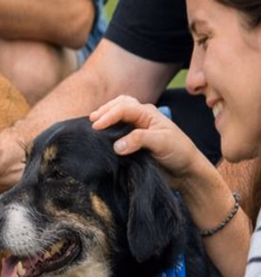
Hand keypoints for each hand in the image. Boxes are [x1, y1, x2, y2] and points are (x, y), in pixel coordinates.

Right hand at [90, 96, 209, 189]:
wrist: (185, 171)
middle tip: (92, 122)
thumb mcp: (162, 143)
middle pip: (119, 104)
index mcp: (148, 113)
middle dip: (105, 111)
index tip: (96, 127)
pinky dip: (108, 129)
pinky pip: (117, 130)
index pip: (124, 108)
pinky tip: (101, 136)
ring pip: (118, 114)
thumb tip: (116, 145)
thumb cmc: (179, 153)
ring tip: (94, 125)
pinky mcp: (133, 141)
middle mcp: (141, 118)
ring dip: (106, 116)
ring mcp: (136, 128)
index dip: (108, 116)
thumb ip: (139, 140)